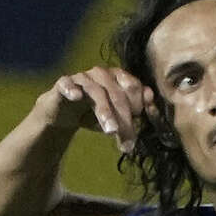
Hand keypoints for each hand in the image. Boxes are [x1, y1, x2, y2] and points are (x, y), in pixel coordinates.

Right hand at [37, 67, 153, 152]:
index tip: (140, 123)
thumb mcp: (116, 117)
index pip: (134, 87)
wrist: (64, 113)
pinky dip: (71, 88)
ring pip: (96, 92)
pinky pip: (66, 83)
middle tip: (127, 141)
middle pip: (117, 94)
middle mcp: (101, 73)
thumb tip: (153, 108)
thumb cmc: (94, 114)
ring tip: (110, 130)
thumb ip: (134, 113)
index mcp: (118, 78)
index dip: (138, 105)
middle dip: (124, 119)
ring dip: (104, 111)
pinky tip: (76, 97)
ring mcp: (81, 77)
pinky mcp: (62, 83)